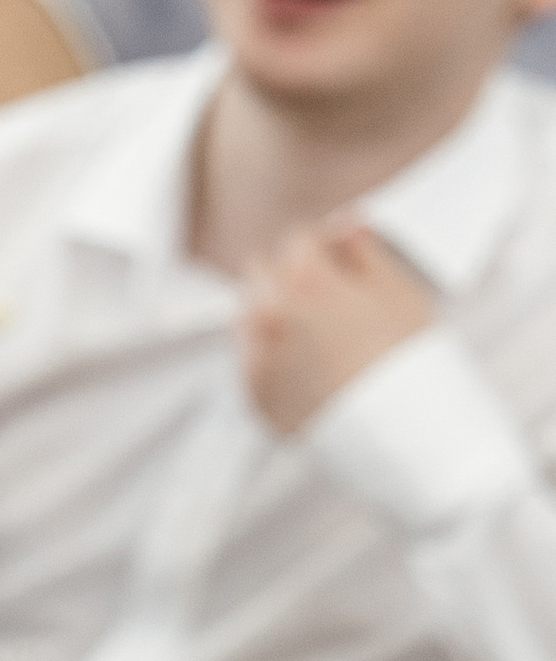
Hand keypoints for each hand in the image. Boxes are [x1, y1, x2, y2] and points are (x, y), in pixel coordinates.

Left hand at [240, 219, 435, 435]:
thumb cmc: (411, 364)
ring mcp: (256, 358)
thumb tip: (345, 223)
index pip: (297, 238)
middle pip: (262, 271)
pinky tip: (311, 371)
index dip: (324, 248)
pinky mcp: (253, 396)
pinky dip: (273, 358)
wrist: (406, 437)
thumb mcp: (400, 292)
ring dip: (275, 315)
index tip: (341, 265)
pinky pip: (251, 360)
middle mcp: (269, 315)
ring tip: (321, 340)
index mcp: (306, 281)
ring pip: (249, 315)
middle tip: (329, 301)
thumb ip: (364, 251)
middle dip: (290, 276)